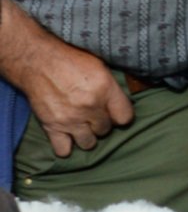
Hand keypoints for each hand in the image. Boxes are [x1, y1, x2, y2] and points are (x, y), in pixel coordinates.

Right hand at [24, 38, 133, 157]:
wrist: (38, 62)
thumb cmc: (70, 61)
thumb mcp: (99, 67)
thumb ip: (112, 89)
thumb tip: (120, 106)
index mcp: (105, 88)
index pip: (125, 117)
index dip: (121, 115)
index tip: (114, 112)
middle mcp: (89, 106)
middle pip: (105, 130)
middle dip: (101, 123)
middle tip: (93, 114)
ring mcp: (71, 119)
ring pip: (88, 143)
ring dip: (87, 136)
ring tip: (82, 125)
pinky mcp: (52, 126)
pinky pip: (64, 150)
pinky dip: (66, 145)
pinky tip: (67, 135)